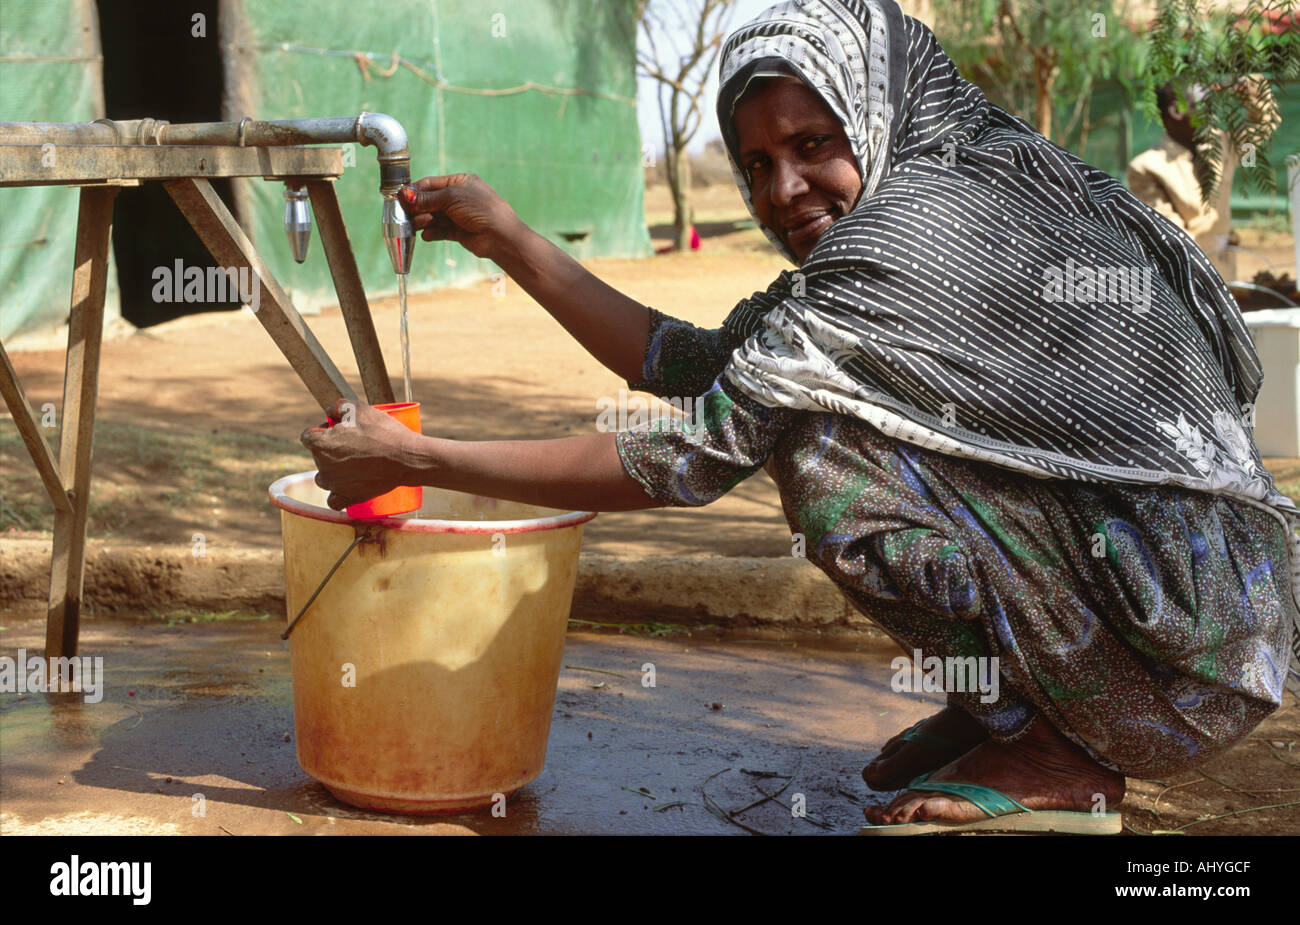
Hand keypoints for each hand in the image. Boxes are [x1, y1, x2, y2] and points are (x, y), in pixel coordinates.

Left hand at [300, 399, 421, 510]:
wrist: (406, 458)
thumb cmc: (382, 432)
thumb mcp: (358, 408)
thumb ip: (337, 406)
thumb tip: (329, 412)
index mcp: (320, 444)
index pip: (308, 436)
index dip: (322, 430)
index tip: (340, 429)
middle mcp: (322, 467)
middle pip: (318, 456)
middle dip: (331, 449)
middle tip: (356, 443)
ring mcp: (335, 485)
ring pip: (324, 478)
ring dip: (333, 471)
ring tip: (355, 463)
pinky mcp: (349, 498)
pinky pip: (334, 501)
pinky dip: (338, 494)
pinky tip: (348, 486)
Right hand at [398, 174, 524, 260]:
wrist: (500, 235)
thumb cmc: (480, 209)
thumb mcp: (451, 198)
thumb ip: (427, 198)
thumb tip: (405, 195)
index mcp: (460, 182)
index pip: (431, 184)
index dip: (415, 191)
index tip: (401, 198)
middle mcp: (459, 198)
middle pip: (430, 201)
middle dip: (417, 208)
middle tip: (404, 215)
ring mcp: (459, 215)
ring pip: (434, 217)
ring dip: (423, 221)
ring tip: (416, 225)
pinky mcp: (459, 232)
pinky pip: (440, 231)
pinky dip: (432, 232)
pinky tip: (426, 235)